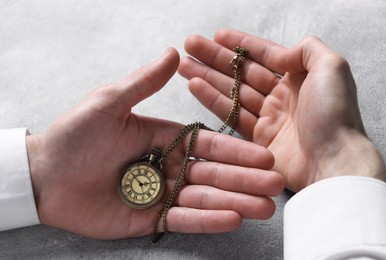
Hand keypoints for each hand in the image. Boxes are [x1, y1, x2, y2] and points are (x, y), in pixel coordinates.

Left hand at [26, 48, 283, 239]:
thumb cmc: (74, 135)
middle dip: (245, 180)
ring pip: (203, 198)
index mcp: (164, 138)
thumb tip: (172, 54)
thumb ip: (143, 82)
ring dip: (234, 202)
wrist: (44, 175)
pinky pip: (181, 219)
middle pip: (213, 174)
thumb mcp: (109, 102)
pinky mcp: (148, 218)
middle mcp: (168, 166)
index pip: (207, 145)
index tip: (262, 156)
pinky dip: (205, 219)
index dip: (235, 151)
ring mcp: (160, 193)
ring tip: (264, 208)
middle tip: (276, 186)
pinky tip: (231, 219)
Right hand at [179, 29, 385, 191]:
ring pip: (232, 92)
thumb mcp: (332, 68)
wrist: (334, 161)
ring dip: (207, 77)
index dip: (240, 44)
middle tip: (191, 45)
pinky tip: (195, 86)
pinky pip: (230, 115)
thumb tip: (281, 53)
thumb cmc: (334, 115)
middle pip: (242, 72)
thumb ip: (307, 49)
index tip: (217, 35)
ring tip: (184, 65)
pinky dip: (212, 100)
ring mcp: (268, 118)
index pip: (264, 55)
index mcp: (300, 77)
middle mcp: (282, 96)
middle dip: (216, 58)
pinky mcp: (257, 139)